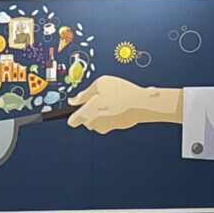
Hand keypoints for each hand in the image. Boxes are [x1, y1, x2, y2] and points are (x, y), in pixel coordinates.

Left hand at [67, 76, 182, 132]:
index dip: (74, 114)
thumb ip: (83, 94)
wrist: (141, 104)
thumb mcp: (99, 85)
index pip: (72, 121)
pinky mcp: (115, 128)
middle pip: (85, 119)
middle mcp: (94, 124)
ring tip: (111, 100)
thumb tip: (72, 100)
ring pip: (97, 120)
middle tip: (100, 97)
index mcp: (86, 113)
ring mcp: (104, 127)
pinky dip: (111, 114)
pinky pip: (108, 120)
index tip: (78, 108)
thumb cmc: (120, 92)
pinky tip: (118, 105)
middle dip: (90, 110)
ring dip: (101, 112)